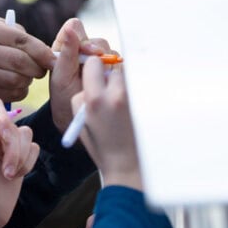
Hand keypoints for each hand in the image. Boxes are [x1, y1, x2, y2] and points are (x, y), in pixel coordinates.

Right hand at [0, 15, 54, 102]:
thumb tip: (49, 56)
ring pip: (15, 82)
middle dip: (37, 68)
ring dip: (28, 81)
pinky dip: (19, 91)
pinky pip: (8, 95)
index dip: (43, 52)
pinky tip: (18, 84)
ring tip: (27, 75)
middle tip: (42, 69)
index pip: (23, 42)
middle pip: (20, 63)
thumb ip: (21, 36)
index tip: (53, 59)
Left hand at [0, 96, 38, 227]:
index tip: (2, 136)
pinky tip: (15, 176)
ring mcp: (9, 143)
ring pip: (26, 135)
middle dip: (13, 148)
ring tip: (8, 175)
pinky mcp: (23, 155)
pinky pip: (34, 148)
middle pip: (14, 123)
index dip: (3, 118)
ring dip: (19, 158)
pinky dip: (27, 164)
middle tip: (6, 169)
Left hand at [49, 18, 113, 131]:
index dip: (81, 37)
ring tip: (101, 80)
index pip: (75, 27)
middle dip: (98, 53)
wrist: (76, 120)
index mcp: (66, 47)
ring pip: (112, 52)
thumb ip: (66, 53)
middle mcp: (84, 51)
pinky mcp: (113, 71)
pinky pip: (121, 65)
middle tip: (98, 67)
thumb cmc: (63, 98)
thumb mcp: (60, 77)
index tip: (85, 51)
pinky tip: (110, 82)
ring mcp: (101, 61)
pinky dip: (117, 72)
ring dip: (108, 65)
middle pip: (98, 40)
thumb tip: (71, 26)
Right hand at [74, 57, 140, 189]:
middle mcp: (117, 95)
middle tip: (109, 91)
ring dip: (124, 85)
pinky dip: (134, 93)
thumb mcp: (80, 119)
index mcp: (95, 99)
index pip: (95, 63)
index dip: (92, 68)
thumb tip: (92, 76)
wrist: (127, 164)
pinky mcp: (148, 103)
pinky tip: (131, 110)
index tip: (94, 75)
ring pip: (128, 77)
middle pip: (114, 67)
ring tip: (121, 105)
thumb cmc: (101, 143)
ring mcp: (135, 98)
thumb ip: (83, 94)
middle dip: (110, 77)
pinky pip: (138, 88)